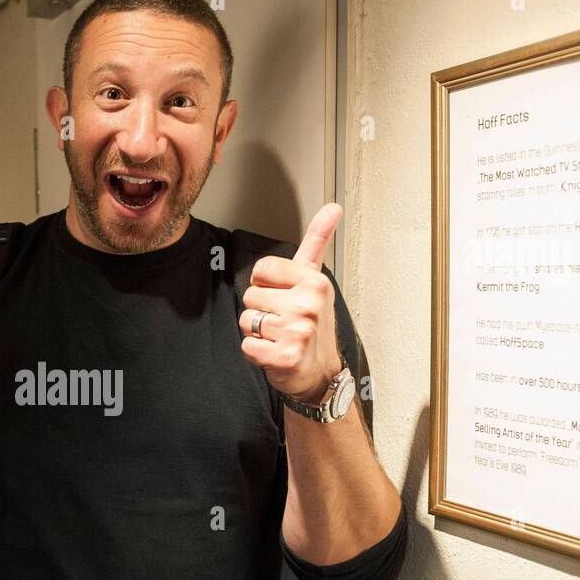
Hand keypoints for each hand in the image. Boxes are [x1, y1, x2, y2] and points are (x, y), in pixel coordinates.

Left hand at [239, 203, 344, 403]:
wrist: (319, 371)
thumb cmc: (312, 324)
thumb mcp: (314, 279)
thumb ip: (317, 242)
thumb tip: (333, 207)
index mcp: (314, 281)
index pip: (261, 271)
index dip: (265, 287)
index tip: (284, 298)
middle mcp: (309, 303)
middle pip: (250, 297)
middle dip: (261, 312)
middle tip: (283, 323)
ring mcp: (299, 331)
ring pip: (246, 321)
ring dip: (257, 334)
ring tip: (279, 338)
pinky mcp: (286, 356)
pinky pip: (247, 346)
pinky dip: (255, 354)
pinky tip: (276, 354)